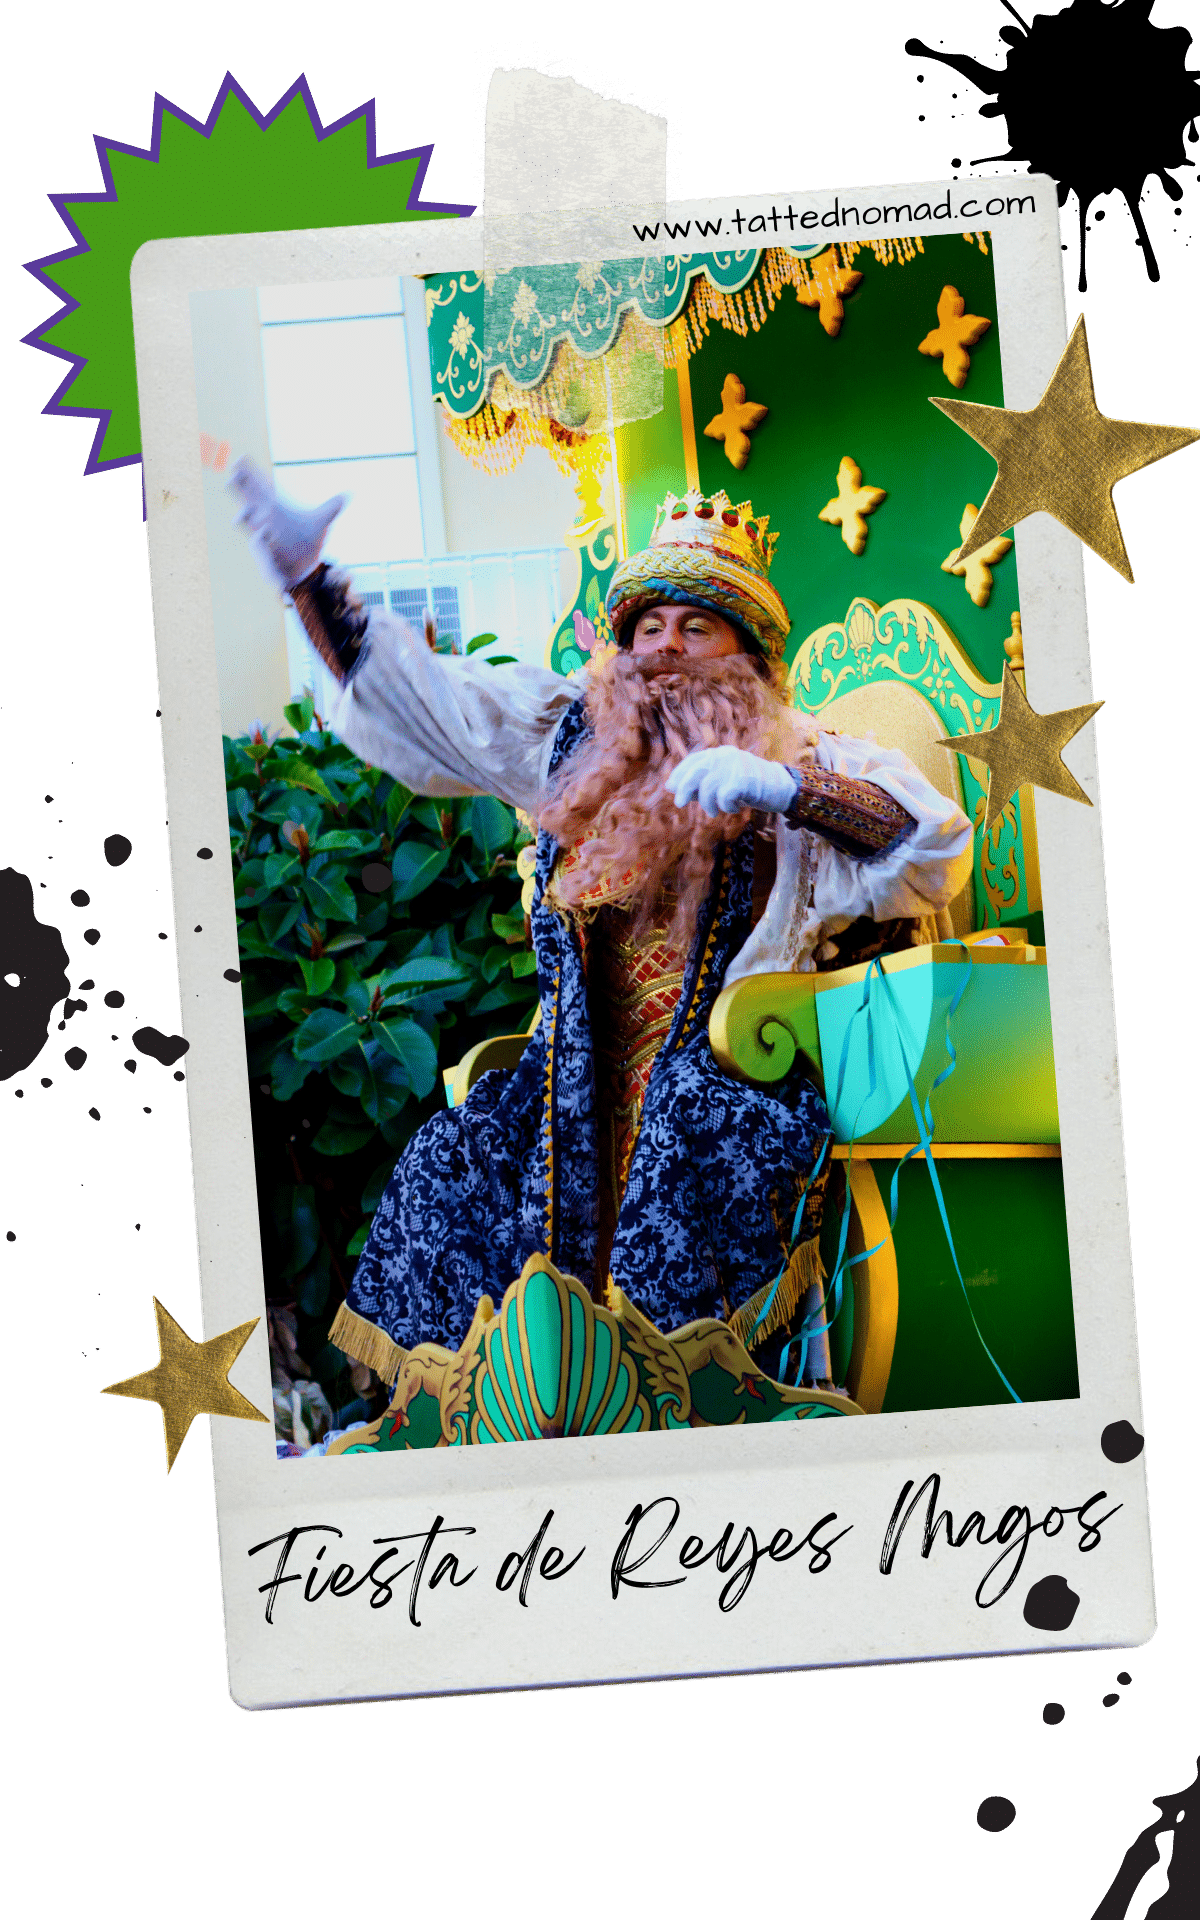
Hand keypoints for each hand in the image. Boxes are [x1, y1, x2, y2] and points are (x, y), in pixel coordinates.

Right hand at [229, 458, 346, 589]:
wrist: (307, 571)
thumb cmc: (307, 543)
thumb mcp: (321, 523)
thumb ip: (331, 508)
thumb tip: (348, 493)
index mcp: (276, 509)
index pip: (261, 488)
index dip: (250, 474)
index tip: (240, 459)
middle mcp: (265, 521)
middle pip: (248, 501)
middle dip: (240, 489)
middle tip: (232, 476)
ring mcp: (263, 538)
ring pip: (249, 526)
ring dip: (245, 517)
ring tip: (244, 511)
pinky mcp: (266, 557)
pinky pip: (260, 549)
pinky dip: (261, 543)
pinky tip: (264, 534)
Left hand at [666, 746, 797, 817]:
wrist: (781, 787)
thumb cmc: (750, 787)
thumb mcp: (724, 781)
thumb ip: (702, 782)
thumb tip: (671, 787)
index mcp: (720, 753)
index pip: (694, 760)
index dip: (679, 773)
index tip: (670, 787)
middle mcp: (726, 755)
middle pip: (697, 770)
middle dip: (684, 788)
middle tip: (679, 804)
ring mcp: (736, 765)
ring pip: (708, 786)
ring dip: (708, 804)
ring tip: (714, 811)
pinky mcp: (745, 778)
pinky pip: (724, 796)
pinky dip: (726, 807)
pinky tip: (734, 808)